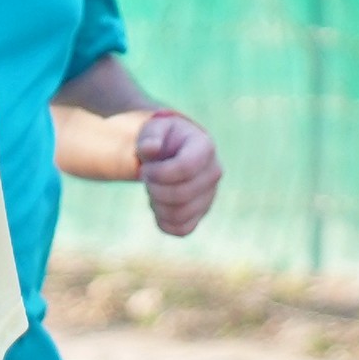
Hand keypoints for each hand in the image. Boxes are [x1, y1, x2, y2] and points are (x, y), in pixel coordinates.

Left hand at [137, 108, 220, 239]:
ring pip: (180, 215)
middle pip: (182, 194)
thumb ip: (150, 136)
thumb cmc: (162, 139)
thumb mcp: (154, 129)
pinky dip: (163, 222)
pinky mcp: (201, 214)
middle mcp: (213, 173)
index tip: (145, 168)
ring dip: (157, 205)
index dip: (158, 173)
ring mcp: (209, 196)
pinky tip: (158, 205)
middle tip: (146, 178)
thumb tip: (151, 148)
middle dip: (154, 189)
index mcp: (205, 148)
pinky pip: (182, 230)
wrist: (171, 152)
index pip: (185, 168)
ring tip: (153, 191)